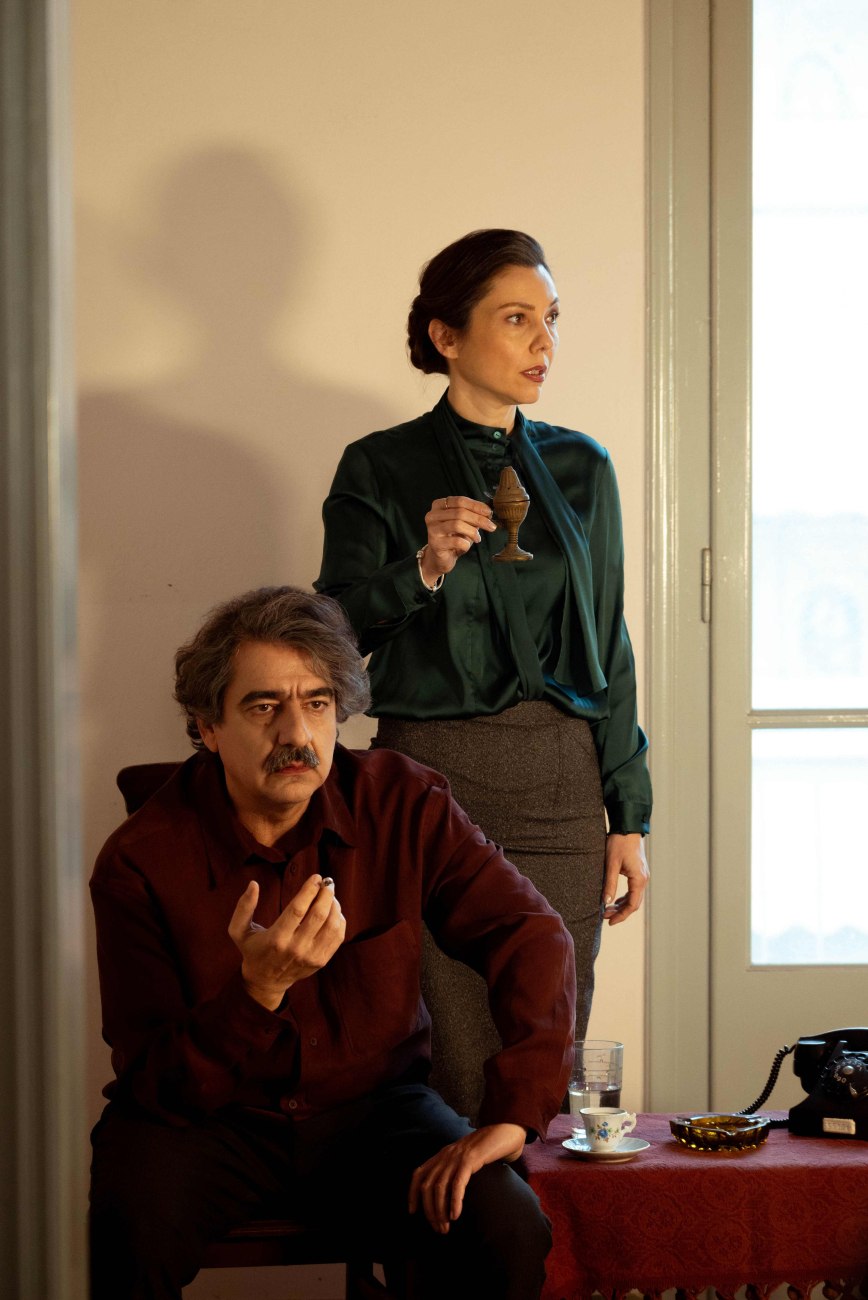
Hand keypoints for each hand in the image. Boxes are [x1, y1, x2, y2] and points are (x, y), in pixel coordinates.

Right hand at [228, 876, 344, 1008]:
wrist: (266, 981)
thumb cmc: (253, 949)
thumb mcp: (239, 930)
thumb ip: (243, 907)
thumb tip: (254, 884)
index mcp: (276, 938)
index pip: (298, 909)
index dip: (309, 890)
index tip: (316, 877)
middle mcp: (295, 948)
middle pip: (318, 915)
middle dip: (326, 894)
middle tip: (327, 882)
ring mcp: (310, 956)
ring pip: (332, 926)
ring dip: (334, 906)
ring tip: (330, 895)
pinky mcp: (321, 961)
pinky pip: (337, 937)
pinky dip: (339, 920)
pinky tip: (333, 910)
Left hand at [408, 1123, 524, 1233]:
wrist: (504, 1133)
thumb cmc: (487, 1151)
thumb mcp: (465, 1159)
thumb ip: (455, 1170)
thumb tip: (448, 1195)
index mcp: (442, 1155)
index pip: (419, 1174)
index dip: (412, 1193)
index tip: (413, 1212)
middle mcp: (446, 1155)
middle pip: (427, 1185)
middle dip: (430, 1210)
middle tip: (439, 1229)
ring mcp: (457, 1156)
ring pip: (439, 1187)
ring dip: (440, 1210)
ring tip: (446, 1227)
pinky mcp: (470, 1159)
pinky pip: (458, 1183)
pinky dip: (454, 1201)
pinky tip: (455, 1215)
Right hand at [421, 495, 496, 583]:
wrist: (440, 557)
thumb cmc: (453, 537)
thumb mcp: (463, 523)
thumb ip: (473, 515)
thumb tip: (488, 512)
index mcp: (439, 505)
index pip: (460, 501)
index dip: (476, 506)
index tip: (489, 512)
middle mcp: (432, 515)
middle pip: (460, 512)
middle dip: (478, 519)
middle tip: (491, 526)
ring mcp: (432, 529)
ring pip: (457, 525)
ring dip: (473, 532)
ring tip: (478, 538)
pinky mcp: (435, 544)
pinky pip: (456, 541)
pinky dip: (466, 544)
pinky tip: (466, 546)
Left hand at [602, 833, 648, 925]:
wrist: (628, 827)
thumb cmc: (619, 843)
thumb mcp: (611, 864)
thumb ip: (609, 884)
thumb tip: (606, 902)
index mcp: (639, 879)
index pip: (632, 905)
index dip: (621, 915)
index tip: (609, 921)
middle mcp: (643, 879)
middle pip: (634, 903)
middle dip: (620, 912)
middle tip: (605, 917)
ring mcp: (642, 876)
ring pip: (634, 897)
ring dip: (622, 905)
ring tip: (607, 909)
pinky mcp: (639, 872)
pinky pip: (634, 890)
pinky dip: (624, 897)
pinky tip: (615, 899)